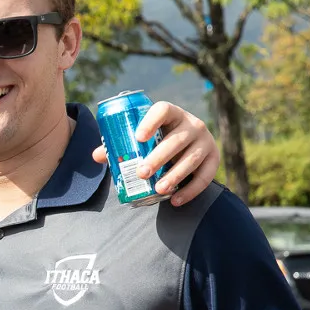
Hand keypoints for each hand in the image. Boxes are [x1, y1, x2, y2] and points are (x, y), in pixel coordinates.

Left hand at [91, 100, 219, 207]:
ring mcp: (205, 141)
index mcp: (171, 114)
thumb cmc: (158, 141)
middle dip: (159, 157)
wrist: (190, 146)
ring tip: (158, 189)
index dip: (151, 121)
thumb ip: (120, 146)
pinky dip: (191, 190)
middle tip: (141, 173)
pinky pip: (205, 176)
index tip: (138, 137)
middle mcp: (192, 124)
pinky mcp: (214, 159)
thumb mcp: (144, 139)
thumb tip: (96, 156)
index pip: (163, 110)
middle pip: (176, 139)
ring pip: (191, 158)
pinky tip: (176, 200)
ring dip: (175, 175)